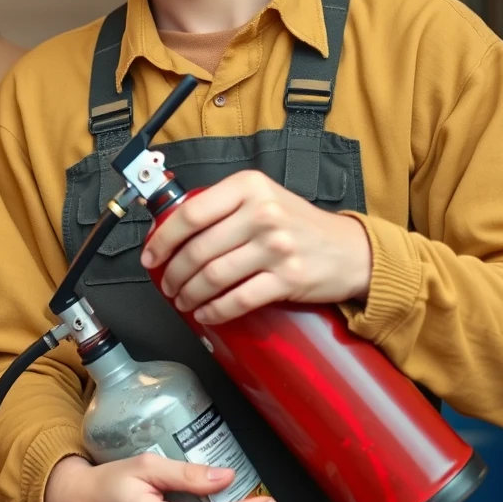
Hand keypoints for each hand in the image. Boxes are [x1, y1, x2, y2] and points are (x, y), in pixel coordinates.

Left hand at [141, 170, 371, 324]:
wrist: (351, 250)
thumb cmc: (298, 224)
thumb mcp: (262, 197)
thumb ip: (223, 206)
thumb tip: (173, 227)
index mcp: (249, 187)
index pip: (191, 214)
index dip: (163, 239)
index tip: (150, 255)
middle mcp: (262, 213)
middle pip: (198, 249)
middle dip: (174, 272)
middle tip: (167, 283)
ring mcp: (276, 247)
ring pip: (214, 276)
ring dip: (190, 293)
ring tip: (182, 299)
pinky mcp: (288, 279)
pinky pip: (239, 300)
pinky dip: (215, 311)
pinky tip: (206, 314)